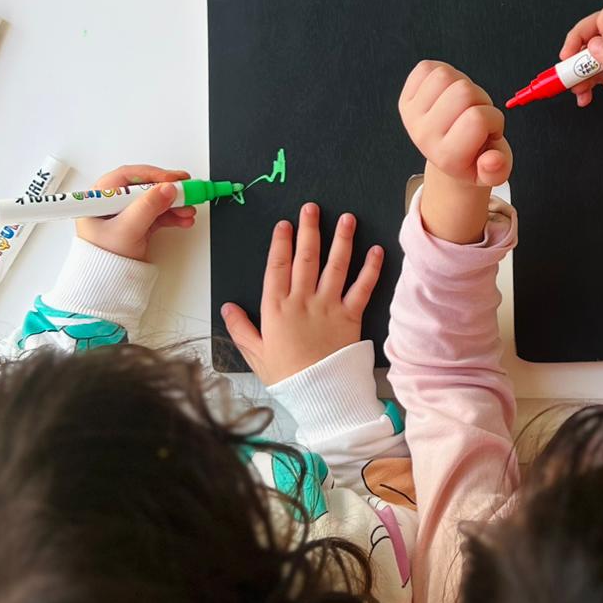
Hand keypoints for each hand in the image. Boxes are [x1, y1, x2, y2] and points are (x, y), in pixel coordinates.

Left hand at [76, 164, 195, 262]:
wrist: (106, 286)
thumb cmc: (102, 260)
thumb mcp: (126, 230)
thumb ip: (147, 207)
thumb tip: (167, 188)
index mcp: (100, 198)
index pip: (128, 177)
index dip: (153, 175)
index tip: (173, 180)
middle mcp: (112, 204)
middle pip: (145, 188)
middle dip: (169, 191)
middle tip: (188, 191)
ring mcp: (126, 215)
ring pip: (154, 201)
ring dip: (174, 204)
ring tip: (189, 210)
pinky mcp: (137, 226)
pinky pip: (158, 215)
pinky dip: (172, 216)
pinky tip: (184, 219)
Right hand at [220, 204, 382, 384]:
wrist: (319, 394)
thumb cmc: (287, 377)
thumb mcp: (255, 354)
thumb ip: (240, 328)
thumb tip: (227, 308)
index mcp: (276, 308)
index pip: (277, 266)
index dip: (281, 242)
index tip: (285, 224)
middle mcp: (302, 301)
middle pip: (306, 257)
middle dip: (309, 229)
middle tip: (312, 208)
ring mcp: (328, 306)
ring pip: (335, 265)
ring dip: (342, 239)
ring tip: (346, 218)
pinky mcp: (351, 316)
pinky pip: (362, 287)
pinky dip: (371, 268)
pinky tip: (376, 251)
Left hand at [399, 61, 512, 186]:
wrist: (449, 154)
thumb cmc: (475, 157)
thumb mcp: (495, 171)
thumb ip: (498, 169)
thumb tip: (492, 161)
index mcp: (448, 156)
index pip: (477, 119)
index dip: (494, 119)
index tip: (490, 131)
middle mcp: (425, 136)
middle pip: (463, 91)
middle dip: (481, 99)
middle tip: (478, 115)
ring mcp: (412, 116)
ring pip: (445, 75)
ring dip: (464, 83)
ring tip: (464, 104)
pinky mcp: (406, 98)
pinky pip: (427, 68)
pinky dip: (446, 74)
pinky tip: (449, 93)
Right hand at [559, 0, 602, 149]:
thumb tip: (595, 44)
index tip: (600, 42)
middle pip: (598, 25)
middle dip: (580, 41)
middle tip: (568, 58)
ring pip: (589, 49)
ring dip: (577, 66)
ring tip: (576, 85)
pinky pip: (588, 70)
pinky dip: (581, 82)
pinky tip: (583, 96)